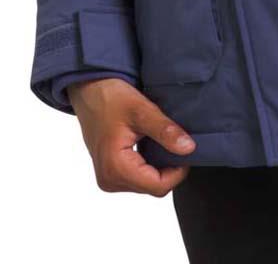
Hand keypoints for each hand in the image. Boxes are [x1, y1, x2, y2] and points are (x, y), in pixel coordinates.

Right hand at [67, 76, 195, 196]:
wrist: (89, 91)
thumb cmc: (110, 98)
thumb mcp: (142, 111)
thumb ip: (165, 131)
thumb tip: (189, 149)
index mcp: (116, 168)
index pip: (158, 186)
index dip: (178, 171)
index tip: (186, 149)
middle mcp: (109, 180)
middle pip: (153, 187)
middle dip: (169, 168)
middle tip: (175, 141)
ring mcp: (108, 179)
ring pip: (146, 184)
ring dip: (158, 167)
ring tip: (160, 141)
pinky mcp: (109, 173)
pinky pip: (137, 178)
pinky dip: (148, 165)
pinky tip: (149, 145)